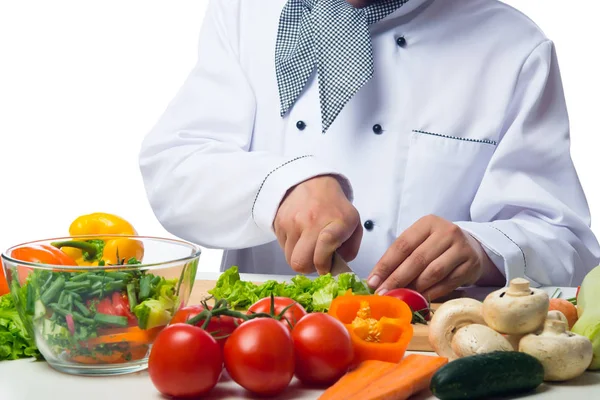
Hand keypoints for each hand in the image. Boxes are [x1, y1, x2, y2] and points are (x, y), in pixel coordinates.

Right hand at [274, 175, 361, 274]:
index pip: (325, 247)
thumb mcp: (353, 224)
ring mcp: (292, 222)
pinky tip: (300, 237)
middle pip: (300, 262)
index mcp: (336, 222)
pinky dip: (292, 248)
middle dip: (309, 268)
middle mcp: (311, 221)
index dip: (324, 264)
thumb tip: (336, 267)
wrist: (311, 182)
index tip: (326, 266)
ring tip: (308, 247)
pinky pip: (283, 248)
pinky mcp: (279, 223)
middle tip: (316, 261)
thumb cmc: (334, 207)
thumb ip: (350, 250)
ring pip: (290, 259)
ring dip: (300, 258)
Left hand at [367, 215, 502, 300]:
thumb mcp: (420, 242)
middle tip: (383, 294)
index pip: (402, 245)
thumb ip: (401, 257)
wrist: (472, 248)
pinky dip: (431, 293)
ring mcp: (461, 248)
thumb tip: (378, 281)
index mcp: (427, 223)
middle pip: (417, 259)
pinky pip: (447, 283)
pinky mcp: (470, 265)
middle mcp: (446, 232)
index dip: (385, 265)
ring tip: (400, 298)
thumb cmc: (437, 246)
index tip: (373, 282)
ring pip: (433, 272)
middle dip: (397, 279)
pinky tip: (419, 300)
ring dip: (414, 288)